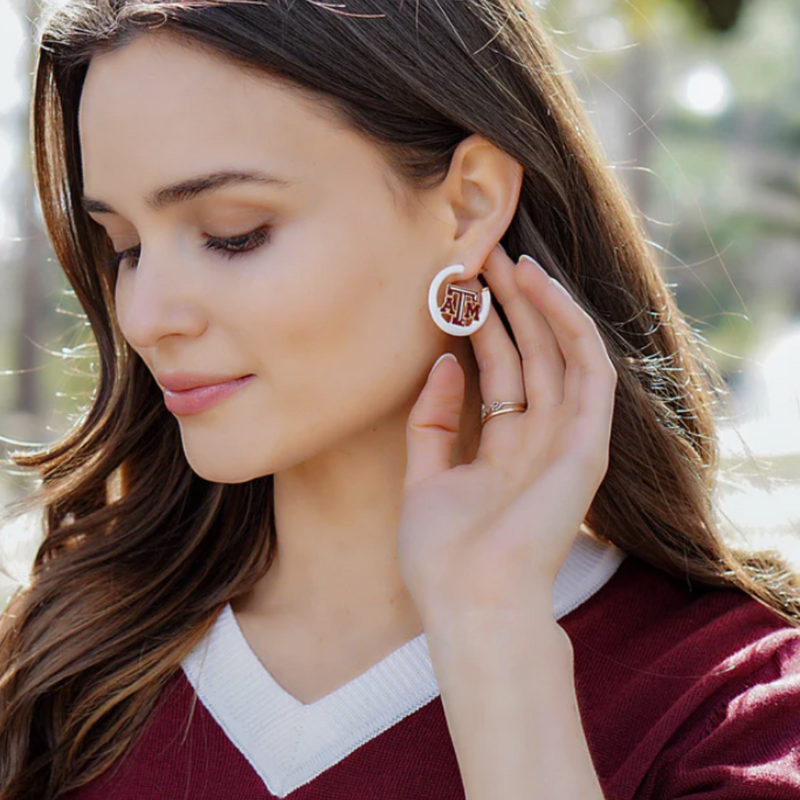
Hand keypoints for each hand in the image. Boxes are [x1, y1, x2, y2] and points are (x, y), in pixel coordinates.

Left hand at [397, 245, 617, 622]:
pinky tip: (544, 289)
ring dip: (540, 305)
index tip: (460, 286)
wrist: (469, 601)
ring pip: (561, 354)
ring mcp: (568, 439)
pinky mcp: (588, 443)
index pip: (500, 373)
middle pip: (530, 355)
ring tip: (510, 259)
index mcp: (505, 448)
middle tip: (484, 255)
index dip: (482, 328)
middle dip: (509, 305)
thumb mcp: (423, 478)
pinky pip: (588, 372)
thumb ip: (433, 422)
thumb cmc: (442, 555)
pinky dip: (570, 327)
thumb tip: (442, 364)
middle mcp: (541, 439)